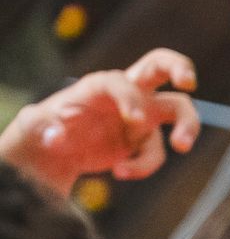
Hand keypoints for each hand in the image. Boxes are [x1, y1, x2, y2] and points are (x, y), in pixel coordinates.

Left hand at [0, 49, 200, 195]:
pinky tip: (119, 172)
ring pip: (179, 109)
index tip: (136, 121)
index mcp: (98, 85)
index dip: (131, 98)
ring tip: (181, 146)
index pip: (121, 82)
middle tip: (189, 82)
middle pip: (160, 66)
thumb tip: (58, 132)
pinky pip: (157, 152)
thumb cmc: (41, 132)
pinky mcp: (144, 139)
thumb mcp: (32, 128)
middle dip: (179, 68)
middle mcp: (124, 93)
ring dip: (188, 125)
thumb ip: (40, 126)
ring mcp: (140, 116)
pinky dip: (143, 166)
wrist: (53, 153)